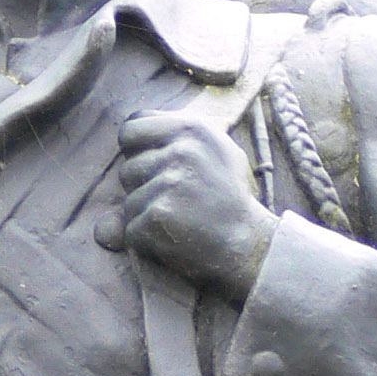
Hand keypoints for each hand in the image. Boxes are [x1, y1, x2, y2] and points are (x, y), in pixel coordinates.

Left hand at [115, 113, 276, 302]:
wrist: (249, 247)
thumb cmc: (232, 201)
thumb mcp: (217, 155)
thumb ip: (175, 143)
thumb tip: (138, 134)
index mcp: (192, 130)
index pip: (131, 128)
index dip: (134, 150)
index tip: (149, 167)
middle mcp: (179, 153)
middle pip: (127, 169)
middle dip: (142, 189)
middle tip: (175, 203)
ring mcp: (167, 185)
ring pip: (128, 201)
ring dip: (145, 216)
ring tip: (179, 221)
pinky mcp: (156, 216)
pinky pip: (130, 229)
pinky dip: (145, 240)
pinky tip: (173, 239)